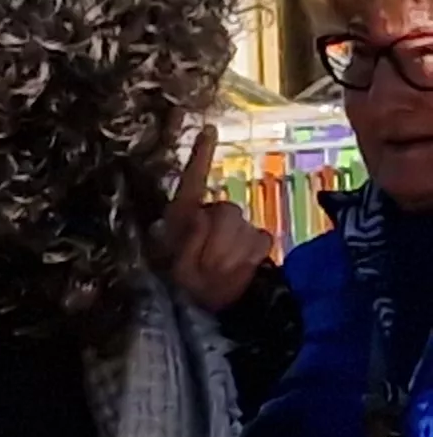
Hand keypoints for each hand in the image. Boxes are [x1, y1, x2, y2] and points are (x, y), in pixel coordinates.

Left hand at [162, 129, 274, 310]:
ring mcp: (235, 226)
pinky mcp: (256, 239)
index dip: (201, 155)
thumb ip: (188, 239)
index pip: (193, 180)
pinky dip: (248, 258)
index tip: (208, 128)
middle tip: (202, 269)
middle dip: (215, 242)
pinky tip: (236, 271)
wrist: (208, 308)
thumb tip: (203, 215)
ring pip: (243, 229)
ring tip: (214, 274)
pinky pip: (260, 241)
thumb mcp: (176, 264)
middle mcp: (210, 214)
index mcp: (183, 214)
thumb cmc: (182, 286)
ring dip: (229, 255)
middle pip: (226, 213)